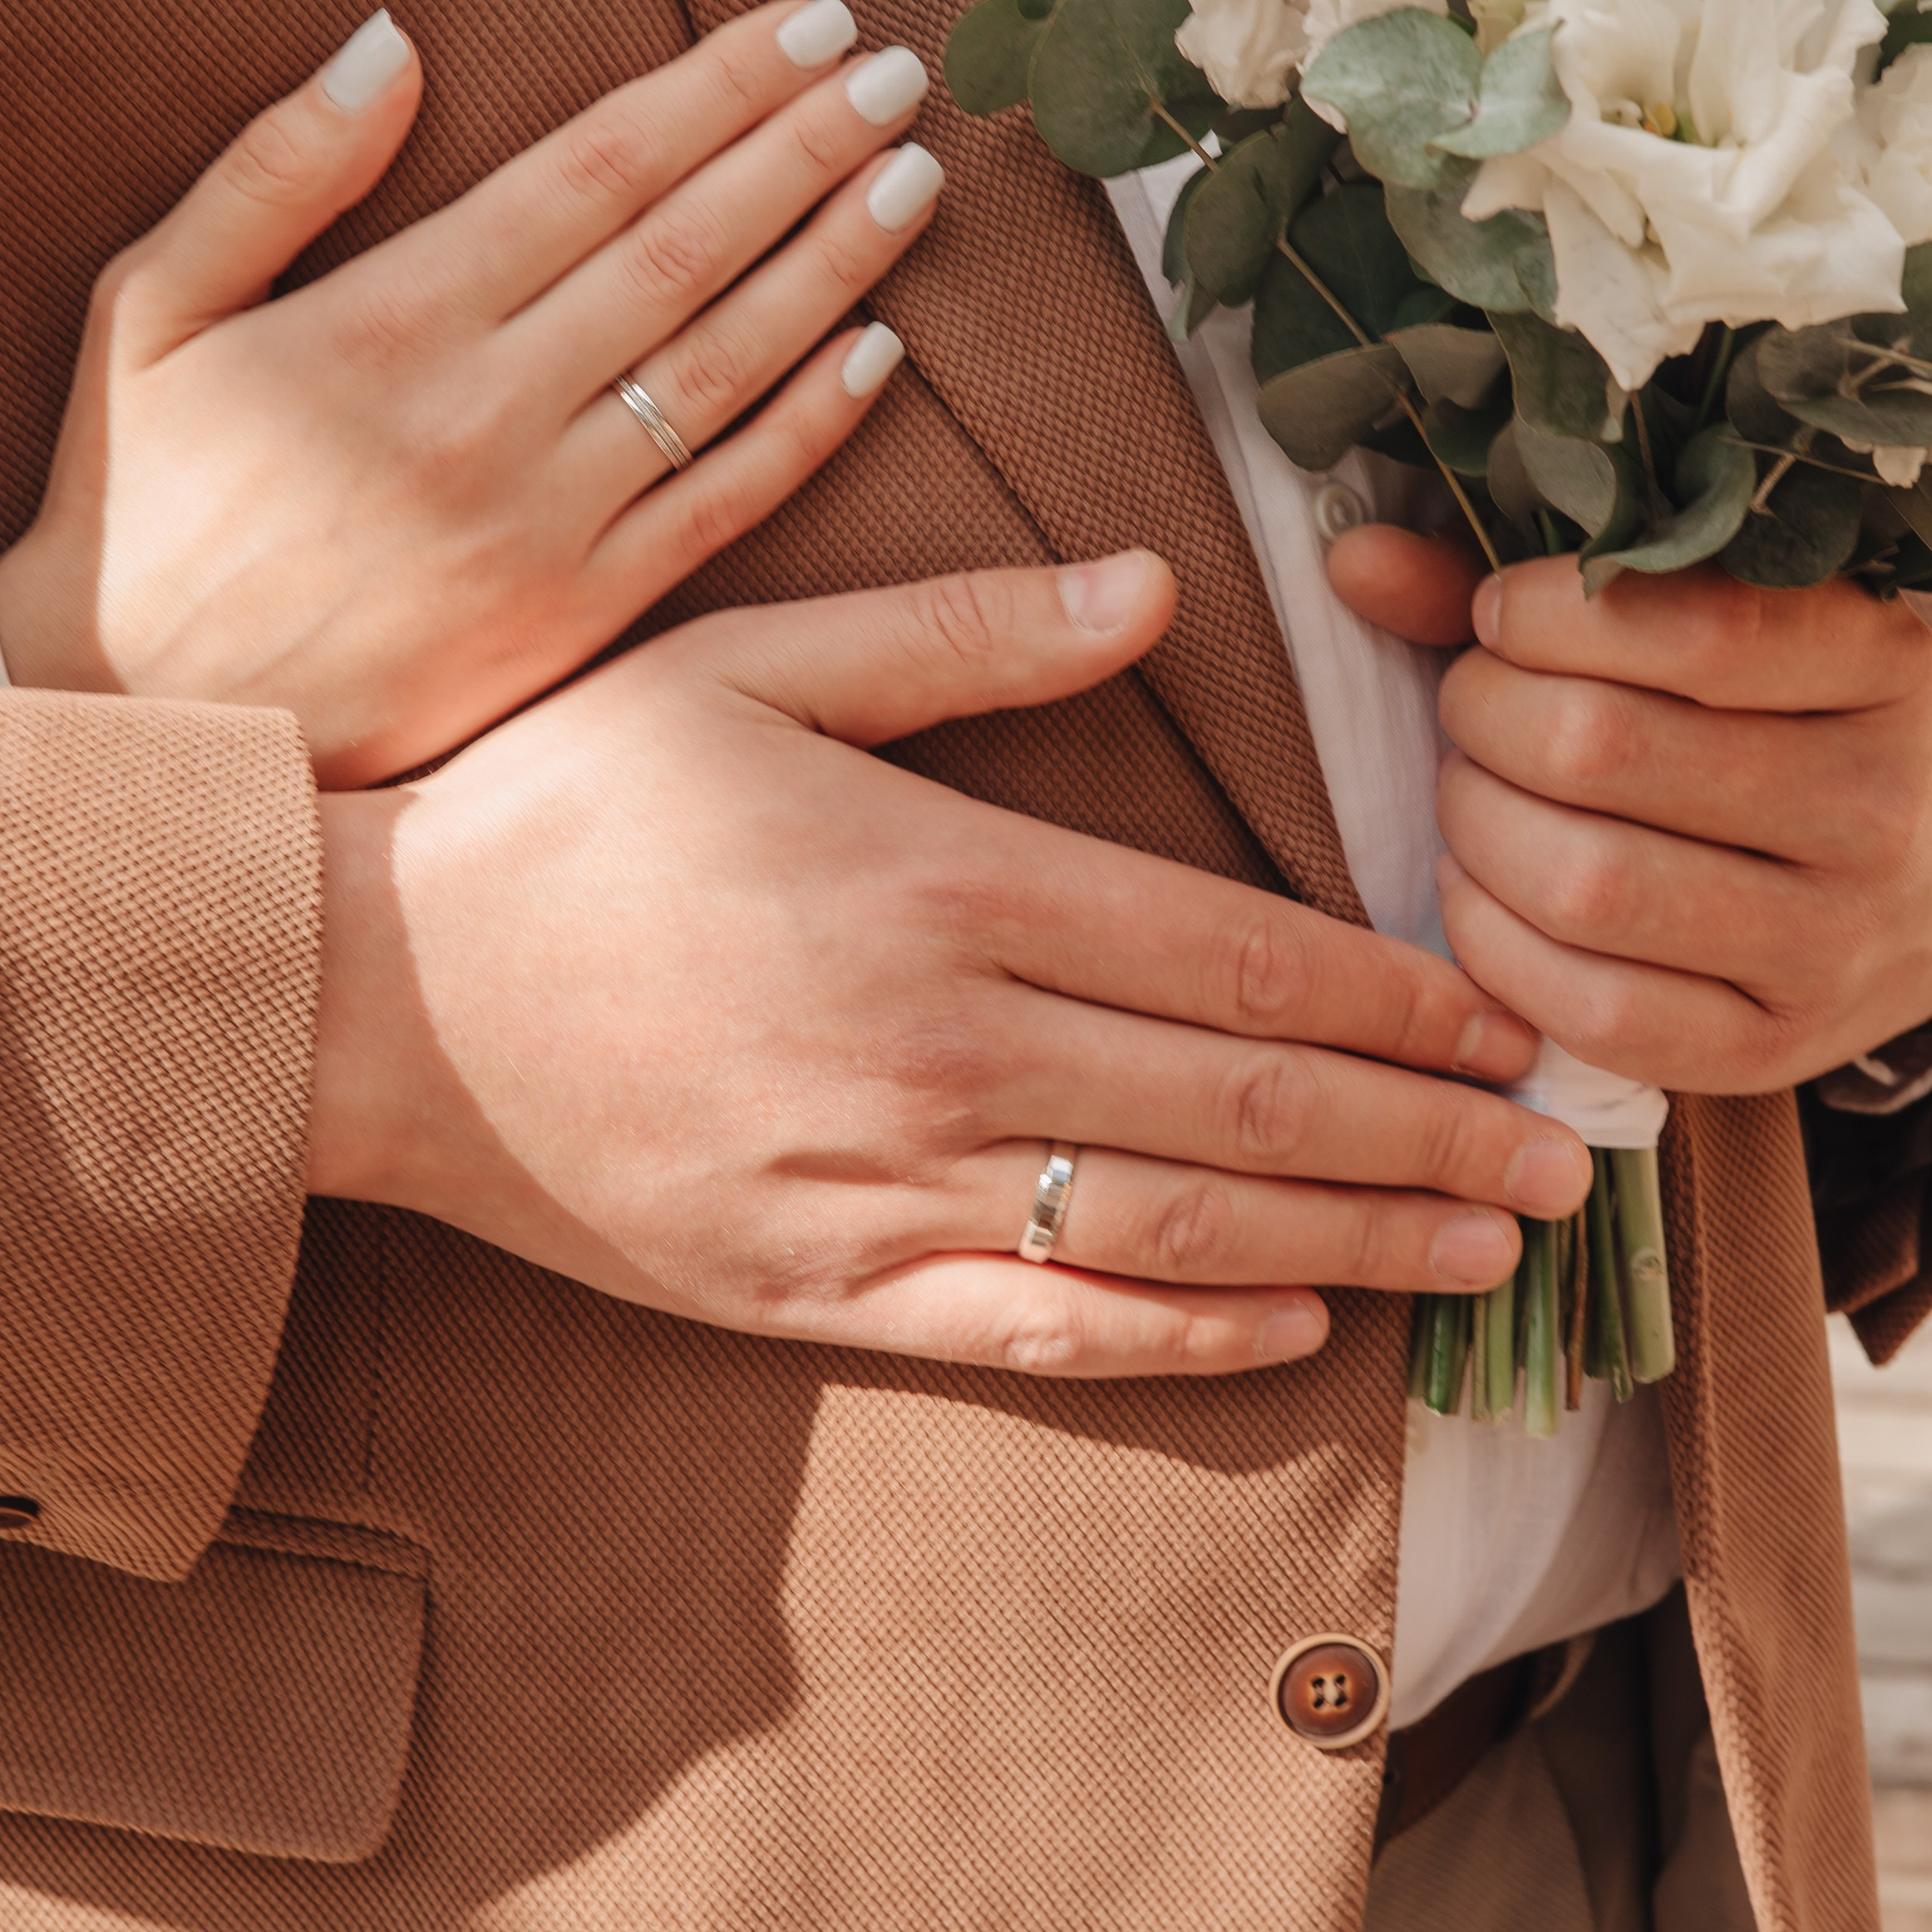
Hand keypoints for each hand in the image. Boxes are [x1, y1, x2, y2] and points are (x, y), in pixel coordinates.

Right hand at [0, 0, 933, 783]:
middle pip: (683, 248)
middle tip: (894, 71)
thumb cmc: (141, 501)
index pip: (595, 169)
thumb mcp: (152, 313)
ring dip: (832, 263)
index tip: (805, 24)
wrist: (145, 724)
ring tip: (910, 176)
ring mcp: (544, 521)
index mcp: (389, 319)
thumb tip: (389, 40)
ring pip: (724, 366)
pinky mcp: (577, 616)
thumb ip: (273, 173)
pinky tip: (878, 348)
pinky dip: (808, 427)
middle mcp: (485, 413)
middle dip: (802, 149)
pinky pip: (721, 504)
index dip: (715, 88)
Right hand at [308, 554, 1592, 1378]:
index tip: (1509, 1018)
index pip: (1234, 952)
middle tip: (1565, 1158)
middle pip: (1243, 1103)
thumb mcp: (751, 666)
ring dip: (1355, 1242)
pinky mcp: (815, 1288)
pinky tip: (1294, 1330)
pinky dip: (1179, 1338)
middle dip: (1427, 1134)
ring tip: (1490, 1251)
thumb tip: (1156, 592)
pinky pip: (1035, 1328)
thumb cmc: (560, 807)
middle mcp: (938, 1045)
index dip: (1395, 996)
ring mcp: (879, 1184)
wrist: (366, 997)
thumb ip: (968, 631)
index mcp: (942, 879)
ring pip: (1175, 1228)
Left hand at [1327, 526, 1931, 1093]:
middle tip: (1470, 709)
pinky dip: (1491, 944)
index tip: (1502, 616)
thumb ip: (1535, 592)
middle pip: (1601, 750)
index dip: (1548, 614)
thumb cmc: (1770, 721)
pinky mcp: (1768, 1052)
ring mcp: (1829, 944)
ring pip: (1585, 886)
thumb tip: (1352, 560)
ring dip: (1475, 828)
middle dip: (1486, 717)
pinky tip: (1478, 889)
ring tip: (1471, 793)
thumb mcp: (1708, 626)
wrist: (1925, 887)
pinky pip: (1589, 1010)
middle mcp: (1876, 805)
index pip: (1692, 625)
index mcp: (1880, 663)